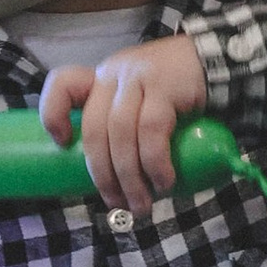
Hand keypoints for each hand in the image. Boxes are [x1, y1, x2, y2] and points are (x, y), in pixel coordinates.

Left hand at [38, 32, 208, 213]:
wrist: (213, 63)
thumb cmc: (171, 92)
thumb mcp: (139, 101)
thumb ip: (122, 125)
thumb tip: (115, 184)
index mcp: (100, 80)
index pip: (62, 84)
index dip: (53, 114)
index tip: (63, 144)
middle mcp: (114, 75)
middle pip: (94, 127)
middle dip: (102, 174)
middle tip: (116, 204)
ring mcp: (138, 77)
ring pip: (120, 132)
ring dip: (129, 176)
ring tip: (142, 203)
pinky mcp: (164, 85)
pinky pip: (151, 130)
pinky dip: (155, 162)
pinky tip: (164, 181)